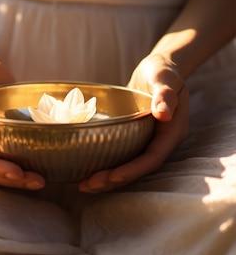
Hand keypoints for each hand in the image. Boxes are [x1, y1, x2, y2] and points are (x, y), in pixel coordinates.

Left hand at [79, 54, 188, 192]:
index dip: (132, 170)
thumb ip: (165, 95)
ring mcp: (149, 142)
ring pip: (129, 166)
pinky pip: (122, 156)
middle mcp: (161, 142)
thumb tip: (164, 114)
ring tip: (83, 185)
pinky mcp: (136, 139)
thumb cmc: (163, 71)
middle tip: (87, 185)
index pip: (152, 158)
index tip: (111, 178)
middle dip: (114, 180)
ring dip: (108, 179)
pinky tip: (85, 168)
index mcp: (172, 133)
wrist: (159, 68)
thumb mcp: (165, 78)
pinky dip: (106, 165)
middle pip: (138, 169)